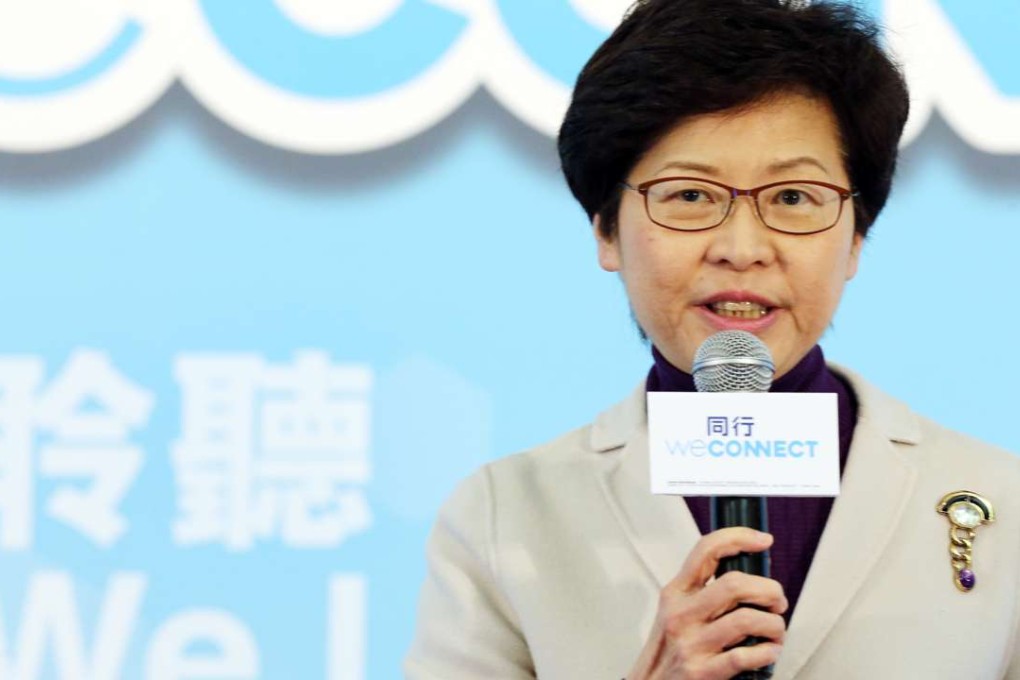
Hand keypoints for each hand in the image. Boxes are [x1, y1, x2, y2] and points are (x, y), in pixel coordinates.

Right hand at [626, 528, 786, 679]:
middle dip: (769, 590)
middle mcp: (681, 614)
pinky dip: (768, 652)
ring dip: (774, 625)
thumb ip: (700, 593)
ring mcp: (692, 643)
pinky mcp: (703, 672)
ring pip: (747, 619)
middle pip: (735, 584)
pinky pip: (746, 656)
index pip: (706, 550)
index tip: (763, 540)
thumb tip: (747, 578)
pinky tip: (768, 652)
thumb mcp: (675, 613)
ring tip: (776, 630)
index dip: (739, 538)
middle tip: (777, 600)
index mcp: (676, 593)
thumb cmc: (669, 651)